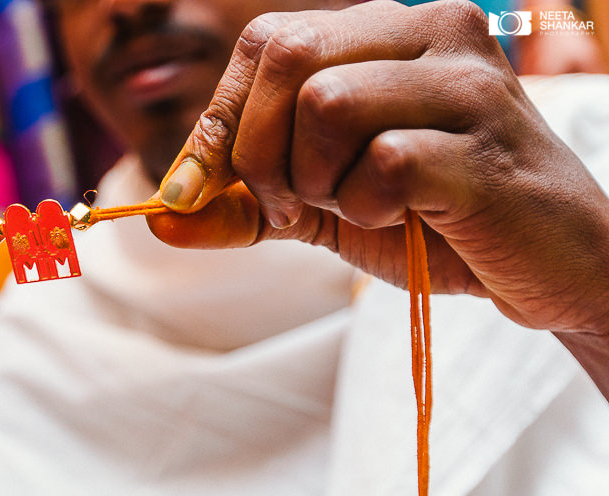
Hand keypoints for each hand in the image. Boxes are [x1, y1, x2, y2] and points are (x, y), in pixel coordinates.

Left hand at [150, 0, 608, 340]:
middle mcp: (429, 30)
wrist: (541, 264)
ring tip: (352, 207)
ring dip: (314, 179)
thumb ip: (237, 208)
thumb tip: (155, 219)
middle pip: (285, 56)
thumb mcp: (318, 207)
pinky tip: (403, 216)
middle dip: (258, 150)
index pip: (266, 43)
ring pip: (326, 101)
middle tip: (292, 202)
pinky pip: (381, 161)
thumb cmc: (428, 219)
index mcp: (385, 31)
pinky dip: (367, 206)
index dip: (220, 121)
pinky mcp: (485, 142)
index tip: (202, 187)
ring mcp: (465, 81)